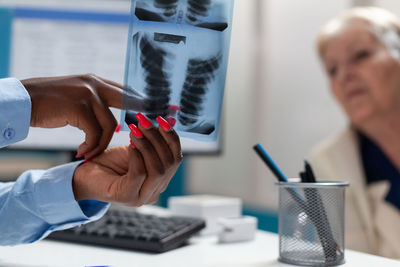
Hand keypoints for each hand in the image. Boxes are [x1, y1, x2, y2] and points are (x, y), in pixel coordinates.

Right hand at [21, 74, 144, 158]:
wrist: (23, 100)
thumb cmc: (50, 103)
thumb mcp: (77, 97)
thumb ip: (96, 102)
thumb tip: (114, 120)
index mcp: (97, 82)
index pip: (128, 91)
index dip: (144, 102)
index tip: (160, 110)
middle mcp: (95, 84)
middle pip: (130, 101)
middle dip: (144, 115)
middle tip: (153, 129)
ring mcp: (87, 95)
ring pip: (110, 124)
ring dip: (101, 144)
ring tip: (89, 152)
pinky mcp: (78, 107)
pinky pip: (95, 133)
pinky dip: (90, 146)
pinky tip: (81, 151)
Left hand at [72, 114, 182, 204]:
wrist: (82, 176)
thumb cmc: (109, 162)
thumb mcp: (135, 149)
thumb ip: (152, 141)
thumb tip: (168, 119)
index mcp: (160, 181)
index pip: (176, 159)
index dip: (171, 138)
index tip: (161, 119)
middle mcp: (154, 192)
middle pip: (169, 164)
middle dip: (158, 139)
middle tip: (144, 121)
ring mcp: (141, 198)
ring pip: (157, 170)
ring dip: (147, 146)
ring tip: (135, 130)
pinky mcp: (126, 197)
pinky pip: (139, 174)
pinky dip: (137, 156)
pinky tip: (130, 144)